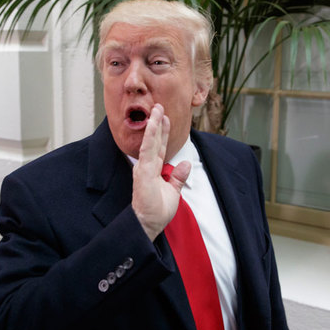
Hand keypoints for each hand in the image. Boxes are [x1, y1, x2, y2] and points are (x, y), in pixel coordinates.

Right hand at [132, 104, 190, 240]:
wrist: (148, 224)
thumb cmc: (157, 211)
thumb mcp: (173, 192)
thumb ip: (177, 177)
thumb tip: (186, 164)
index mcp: (153, 169)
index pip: (158, 146)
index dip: (163, 132)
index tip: (166, 117)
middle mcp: (146, 166)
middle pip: (154, 140)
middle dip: (157, 123)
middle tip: (160, 106)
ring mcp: (144, 168)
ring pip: (149, 141)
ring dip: (153, 124)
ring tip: (157, 109)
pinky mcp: (143, 172)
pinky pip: (147, 151)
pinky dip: (150, 137)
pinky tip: (153, 125)